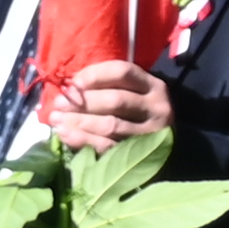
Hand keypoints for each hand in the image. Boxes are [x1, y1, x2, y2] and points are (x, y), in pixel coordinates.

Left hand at [48, 59, 172, 146]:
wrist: (171, 148)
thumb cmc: (140, 114)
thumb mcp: (134, 93)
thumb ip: (108, 87)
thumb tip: (68, 87)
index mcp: (153, 86)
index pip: (122, 72)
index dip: (93, 75)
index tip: (71, 83)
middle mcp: (156, 107)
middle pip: (115, 99)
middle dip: (82, 101)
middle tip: (58, 104)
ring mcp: (151, 132)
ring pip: (110, 124)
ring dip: (79, 122)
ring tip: (57, 120)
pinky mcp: (141, 155)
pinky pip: (108, 146)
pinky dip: (84, 140)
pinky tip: (66, 135)